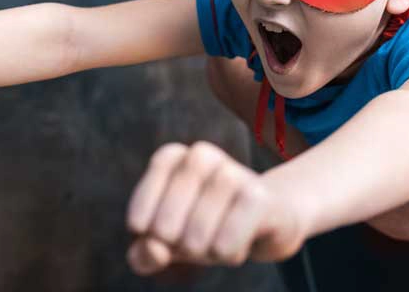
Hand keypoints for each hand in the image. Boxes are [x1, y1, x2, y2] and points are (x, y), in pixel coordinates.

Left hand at [125, 141, 304, 274]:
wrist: (265, 224)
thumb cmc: (206, 228)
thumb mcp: (170, 243)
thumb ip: (146, 253)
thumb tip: (153, 249)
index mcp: (175, 157)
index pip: (156, 172)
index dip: (144, 205)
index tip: (142, 229)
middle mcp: (203, 156)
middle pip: (169, 214)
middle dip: (172, 241)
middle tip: (186, 247)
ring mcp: (234, 173)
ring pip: (200, 227)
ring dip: (201, 249)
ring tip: (211, 249)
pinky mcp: (260, 197)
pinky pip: (233, 230)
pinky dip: (226, 249)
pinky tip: (229, 252)